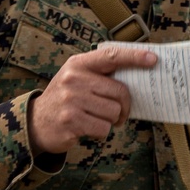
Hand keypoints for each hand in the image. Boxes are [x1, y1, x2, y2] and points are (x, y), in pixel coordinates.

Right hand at [28, 42, 156, 154]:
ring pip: (114, 113)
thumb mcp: (77, 78)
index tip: (153, 59)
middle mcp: (74, 79)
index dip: (134, 57)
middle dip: (124, 106)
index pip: (111, 56)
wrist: (36, 122)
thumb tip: (137, 78)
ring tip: (95, 119)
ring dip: (110, 121)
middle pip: (120, 92)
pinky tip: (87, 128)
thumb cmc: (66, 99)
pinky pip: (103, 129)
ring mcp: (71, 100)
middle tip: (118, 113)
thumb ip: (100, 75)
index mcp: (79, 64)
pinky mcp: (71, 121)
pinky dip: (100, 132)